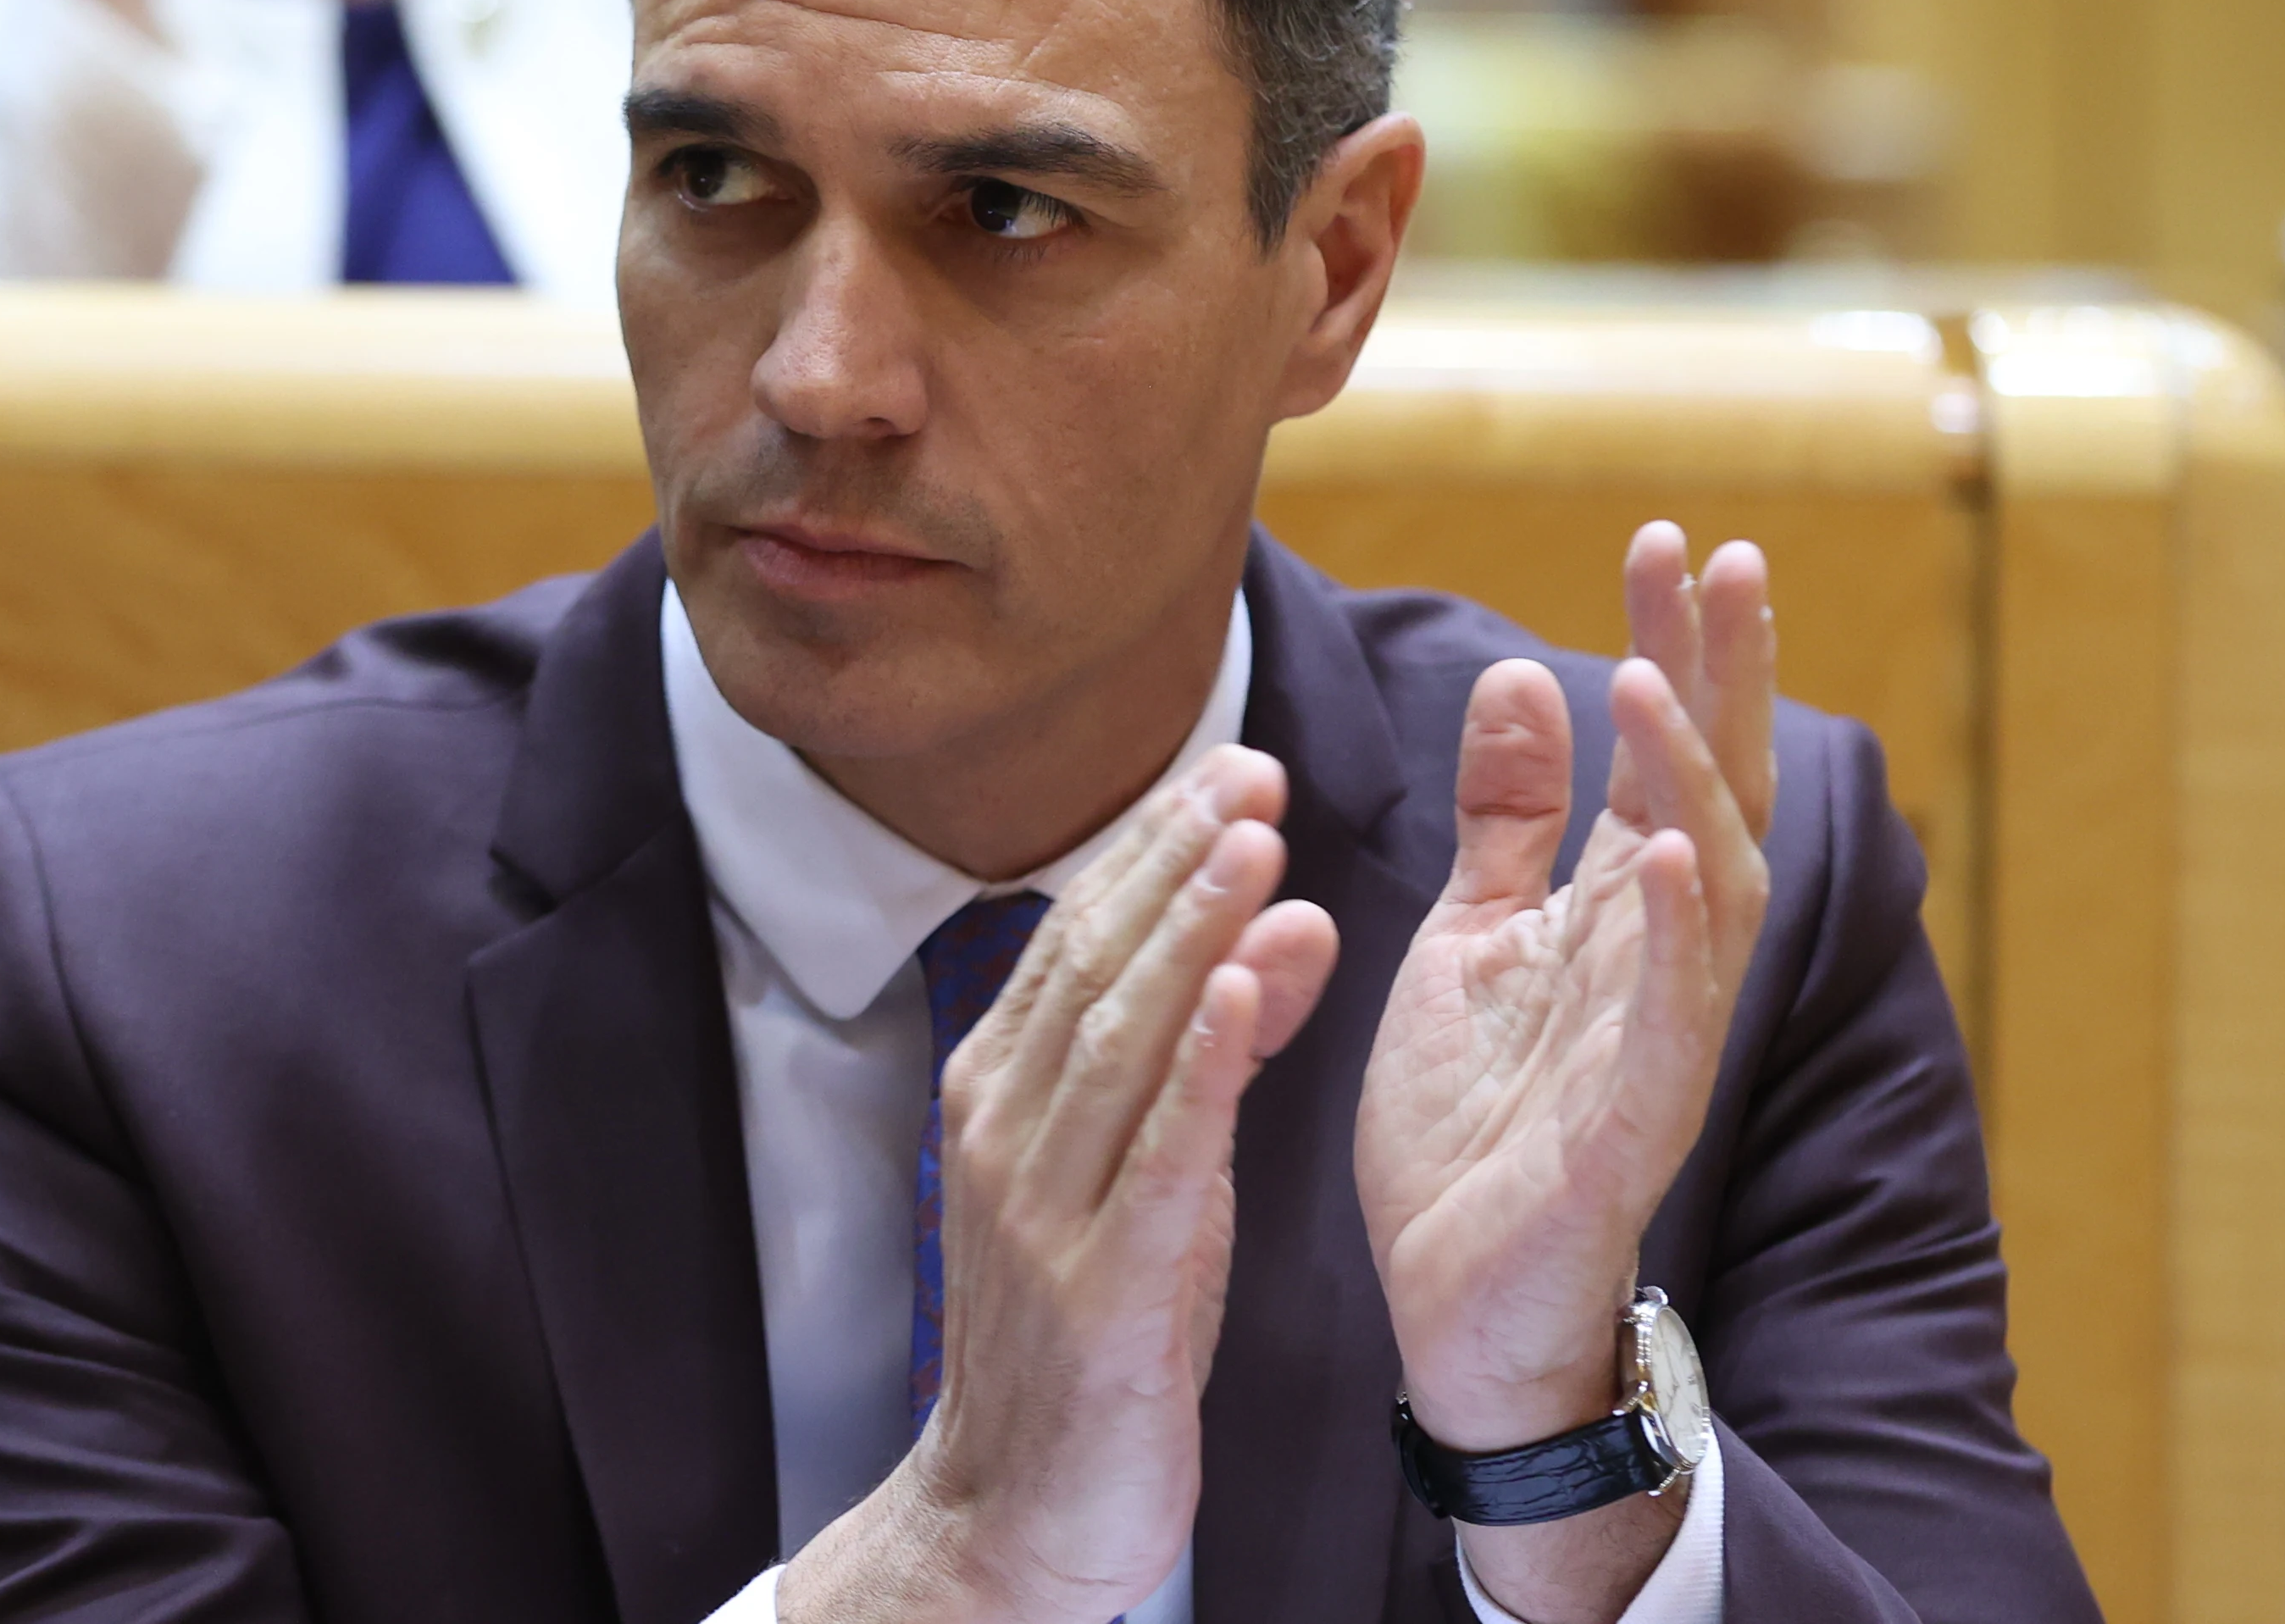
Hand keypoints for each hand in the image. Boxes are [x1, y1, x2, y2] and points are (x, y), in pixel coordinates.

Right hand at [782, 748, 1337, 1623]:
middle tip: (1254, 769)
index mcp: (1000, 1092)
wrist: (1015, 1516)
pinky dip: (1202, 1065)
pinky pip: (1158, 1156)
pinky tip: (1249, 988)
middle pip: (1095, 965)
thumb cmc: (1089, 1337)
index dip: (1154, 847)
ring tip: (1257, 841)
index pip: (1080, 938)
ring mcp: (1042, 1208)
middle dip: (1175, 859)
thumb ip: (1209, 1051)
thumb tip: (1283, 917)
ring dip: (1192, 930)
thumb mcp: (1146, 1176)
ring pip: (1120, 1037)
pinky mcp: (1100, 1288)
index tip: (1231, 768)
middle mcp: (1004, 1131)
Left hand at [1353, 523, 1772, 1608]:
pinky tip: (1667, 853)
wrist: (1455, 1309)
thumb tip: (1516, 674)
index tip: (1670, 539)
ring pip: (1706, 890)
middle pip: (1712, 790)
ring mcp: (1656, 1042)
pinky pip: (1669, 1018)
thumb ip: (1506, 820)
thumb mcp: (1470, 940)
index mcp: (1618, 914)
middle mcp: (1659, 962)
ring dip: (1687, 782)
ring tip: (1650, 675)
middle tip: (1714, 554)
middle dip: (1720, 676)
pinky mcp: (1630, 1126)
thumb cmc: (1474, 1127)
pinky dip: (1675, 934)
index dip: (1680, 647)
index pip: (1666, 754)